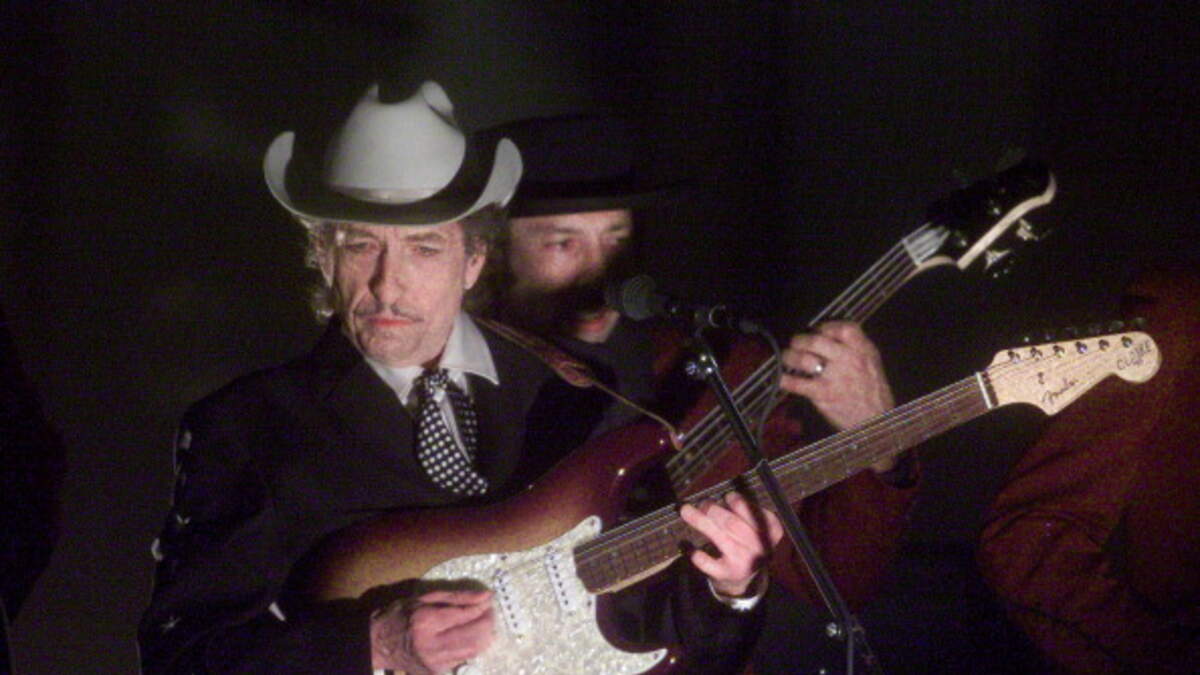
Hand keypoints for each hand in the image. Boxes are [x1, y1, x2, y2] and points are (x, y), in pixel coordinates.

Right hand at [370, 589, 494, 673]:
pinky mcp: (437, 672)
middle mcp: (431, 645)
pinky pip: (464, 658)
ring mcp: (435, 663)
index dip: (482, 607)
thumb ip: (457, 597)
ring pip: (473, 650)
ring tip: (480, 623)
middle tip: (488, 612)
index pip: (465, 615)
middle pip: (475, 636)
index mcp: (427, 622)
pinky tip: (467, 636)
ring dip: (484, 635)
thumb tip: (486, 597)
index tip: (488, 600)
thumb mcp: (425, 598)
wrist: (378, 644)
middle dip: (487, 622)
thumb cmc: (401, 615)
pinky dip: (472, 646)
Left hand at [679, 492, 783, 596]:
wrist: (747, 577)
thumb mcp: (757, 525)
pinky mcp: (727, 574)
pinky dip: (699, 556)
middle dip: (714, 510)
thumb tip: (722, 496)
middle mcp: (760, 549)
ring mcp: (744, 562)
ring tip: (686, 511)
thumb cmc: (748, 542)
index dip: (738, 502)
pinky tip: (691, 549)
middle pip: (733, 524)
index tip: (727, 496)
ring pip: (720, 538)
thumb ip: (746, 511)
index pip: (755, 513)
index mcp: (772, 532)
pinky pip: (709, 563)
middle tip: (703, 504)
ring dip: (701, 522)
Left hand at [781, 321, 896, 471]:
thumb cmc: (872, 391)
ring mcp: (835, 378)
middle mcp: (849, 361)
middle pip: (817, 341)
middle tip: (795, 343)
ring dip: (789, 357)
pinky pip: (798, 383)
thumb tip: (830, 333)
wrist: (877, 421)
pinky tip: (782, 379)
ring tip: (787, 358)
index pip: (844, 328)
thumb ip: (855, 346)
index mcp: (863, 350)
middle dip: (800, 340)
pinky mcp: (824, 394)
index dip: (826, 327)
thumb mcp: (872, 362)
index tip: (818, 330)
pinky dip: (785, 380)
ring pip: (804, 359)